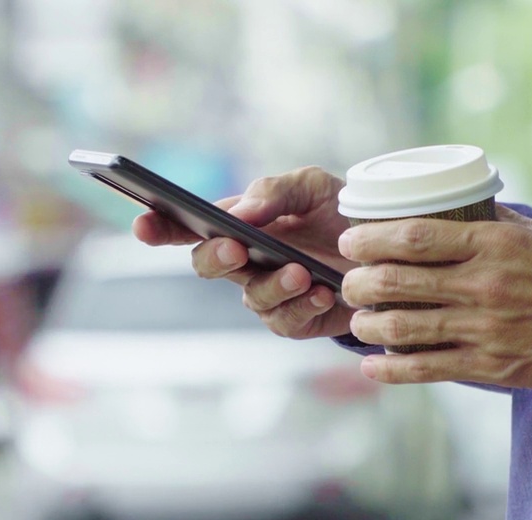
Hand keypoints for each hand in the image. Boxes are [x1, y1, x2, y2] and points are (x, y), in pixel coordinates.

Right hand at [132, 167, 356, 339]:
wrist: (387, 250)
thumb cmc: (339, 214)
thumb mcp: (312, 187)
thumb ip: (274, 192)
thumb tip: (240, 212)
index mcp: (238, 224)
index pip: (187, 226)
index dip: (160, 227)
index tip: (143, 223)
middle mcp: (245, 262)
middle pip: (207, 266)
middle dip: (216, 257)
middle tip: (235, 247)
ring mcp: (267, 294)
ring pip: (251, 298)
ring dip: (274, 285)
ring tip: (302, 273)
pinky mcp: (295, 320)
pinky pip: (285, 321)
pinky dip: (304, 305)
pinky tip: (324, 291)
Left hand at [339, 206, 531, 389]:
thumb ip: (494, 219)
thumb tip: (455, 202)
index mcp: (493, 243)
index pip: (413, 237)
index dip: (370, 239)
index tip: (350, 241)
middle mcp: (482, 285)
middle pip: (396, 281)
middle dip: (358, 283)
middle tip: (349, 283)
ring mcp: (483, 329)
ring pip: (402, 328)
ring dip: (368, 325)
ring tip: (359, 321)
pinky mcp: (489, 366)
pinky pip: (426, 369)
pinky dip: (390, 371)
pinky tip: (371, 367)